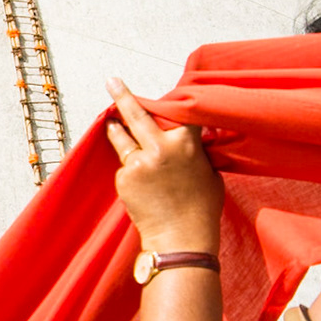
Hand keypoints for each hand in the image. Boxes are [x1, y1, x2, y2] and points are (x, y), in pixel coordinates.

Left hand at [104, 77, 222, 252]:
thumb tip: (188, 142)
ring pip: (122, 138)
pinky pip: (125, 166)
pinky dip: (130, 170)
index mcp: (186, 142)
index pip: (177, 113)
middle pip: (137, 114)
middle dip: (123, 95)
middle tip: (111, 81)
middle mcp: (160, 147)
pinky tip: (142, 185)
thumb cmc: (200, 209)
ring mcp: (138, 161)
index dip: (173, 106)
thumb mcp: (209, 172)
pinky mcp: (124, 177)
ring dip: (116, 129)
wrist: (181, 238)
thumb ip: (194, 151)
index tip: (166, 97)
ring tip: (111, 122)